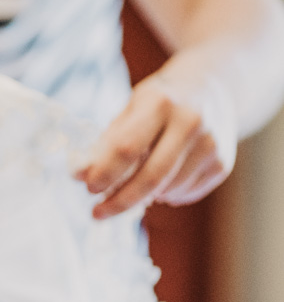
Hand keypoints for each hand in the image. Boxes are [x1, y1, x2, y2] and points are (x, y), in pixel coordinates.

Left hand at [74, 74, 236, 218]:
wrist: (211, 88)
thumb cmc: (160, 101)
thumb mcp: (131, 108)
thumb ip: (107, 141)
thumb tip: (80, 175)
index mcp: (160, 103)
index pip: (127, 148)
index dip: (104, 173)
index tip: (88, 188)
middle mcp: (190, 122)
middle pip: (150, 177)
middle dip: (119, 201)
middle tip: (97, 212)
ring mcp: (211, 144)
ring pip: (168, 190)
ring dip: (142, 198)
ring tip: (129, 189)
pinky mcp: (222, 163)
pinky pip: (185, 194)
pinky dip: (165, 196)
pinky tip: (159, 184)